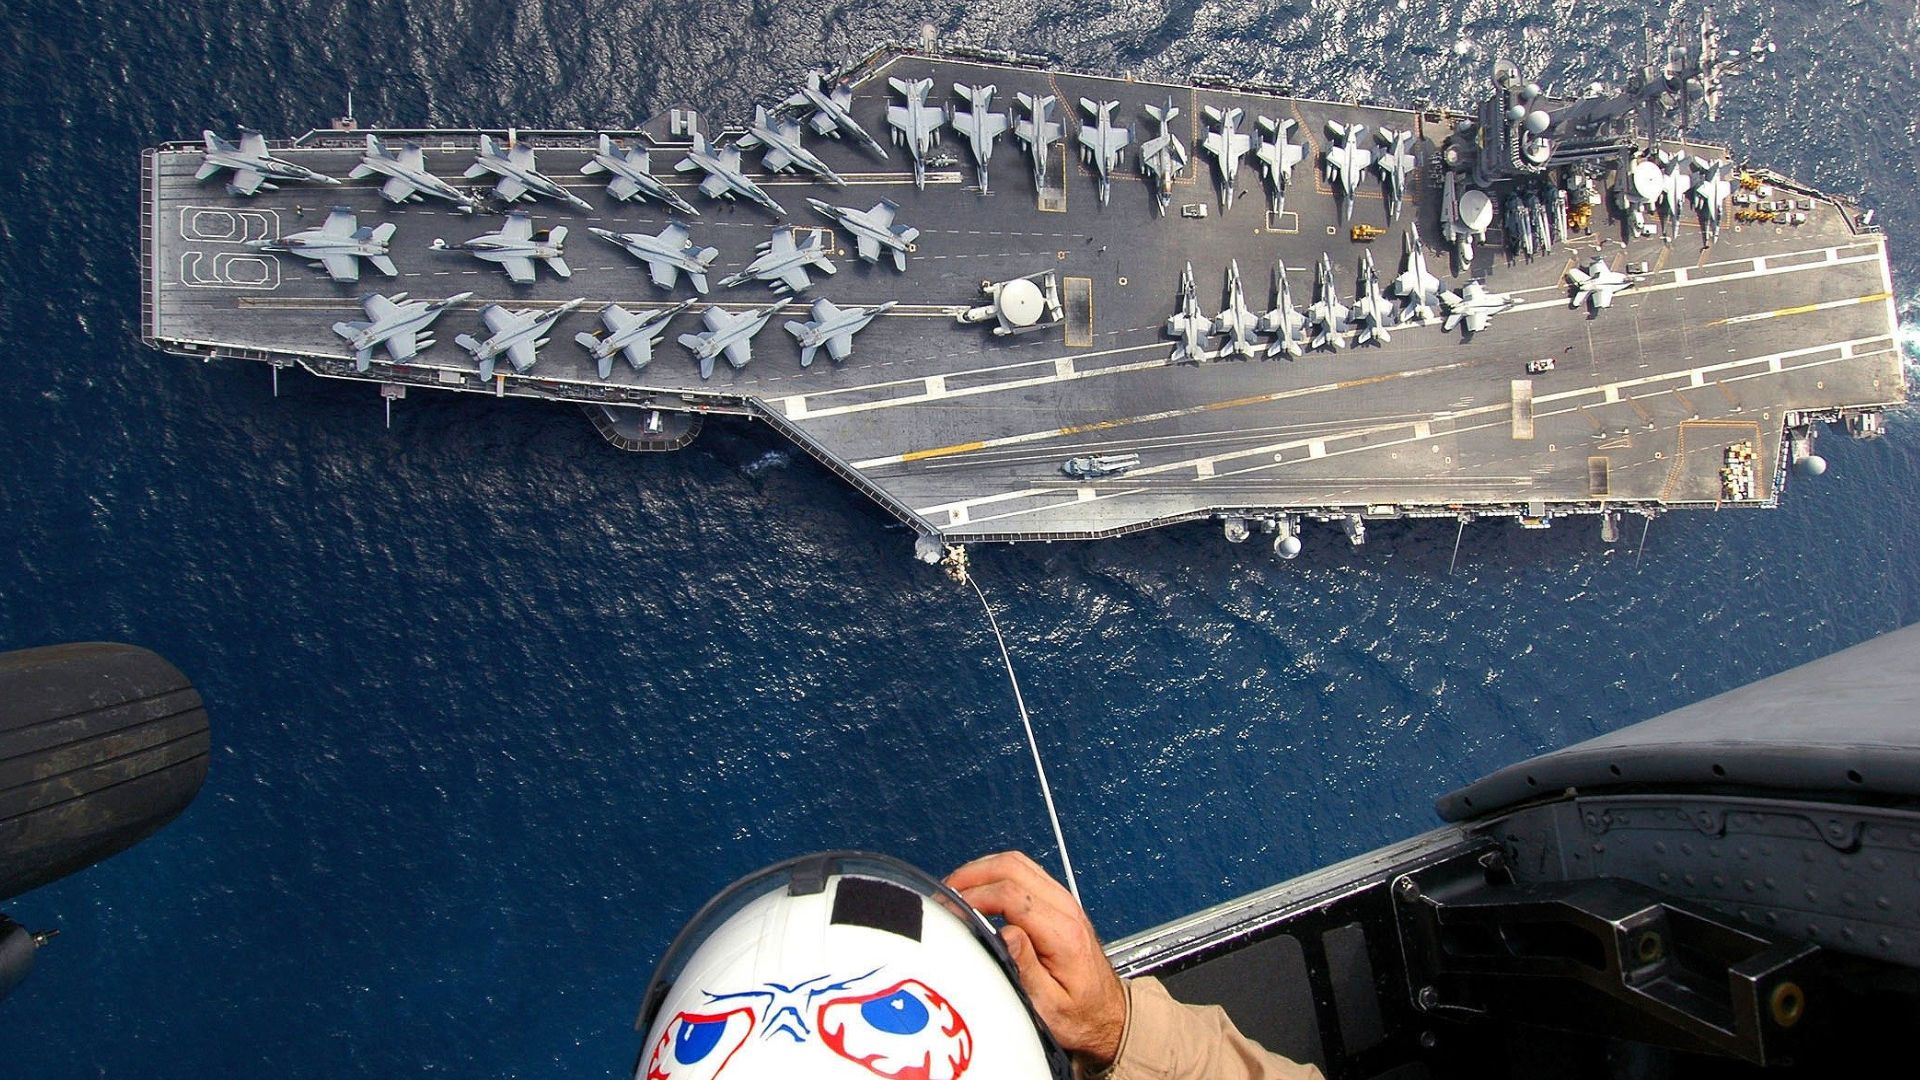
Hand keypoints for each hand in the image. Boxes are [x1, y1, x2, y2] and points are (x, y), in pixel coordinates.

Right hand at [946, 851, 1126, 1067]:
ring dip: (982, 870)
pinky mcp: (1059, 901)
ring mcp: (1064, 900)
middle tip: (946, 893)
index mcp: (1063, 933)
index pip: (1011, 894)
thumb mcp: (1049, 1006)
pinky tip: (979, 889)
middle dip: (972, 875)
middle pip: (1012, 866)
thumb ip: (1026, 968)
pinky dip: (996, 873)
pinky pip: (1024, 871)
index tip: (952, 910)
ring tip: (956, 889)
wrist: (1108, 1014)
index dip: (975, 895)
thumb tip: (1004, 934)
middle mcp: (1066, 908)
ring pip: (1018, 862)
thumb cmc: (1080, 1014)